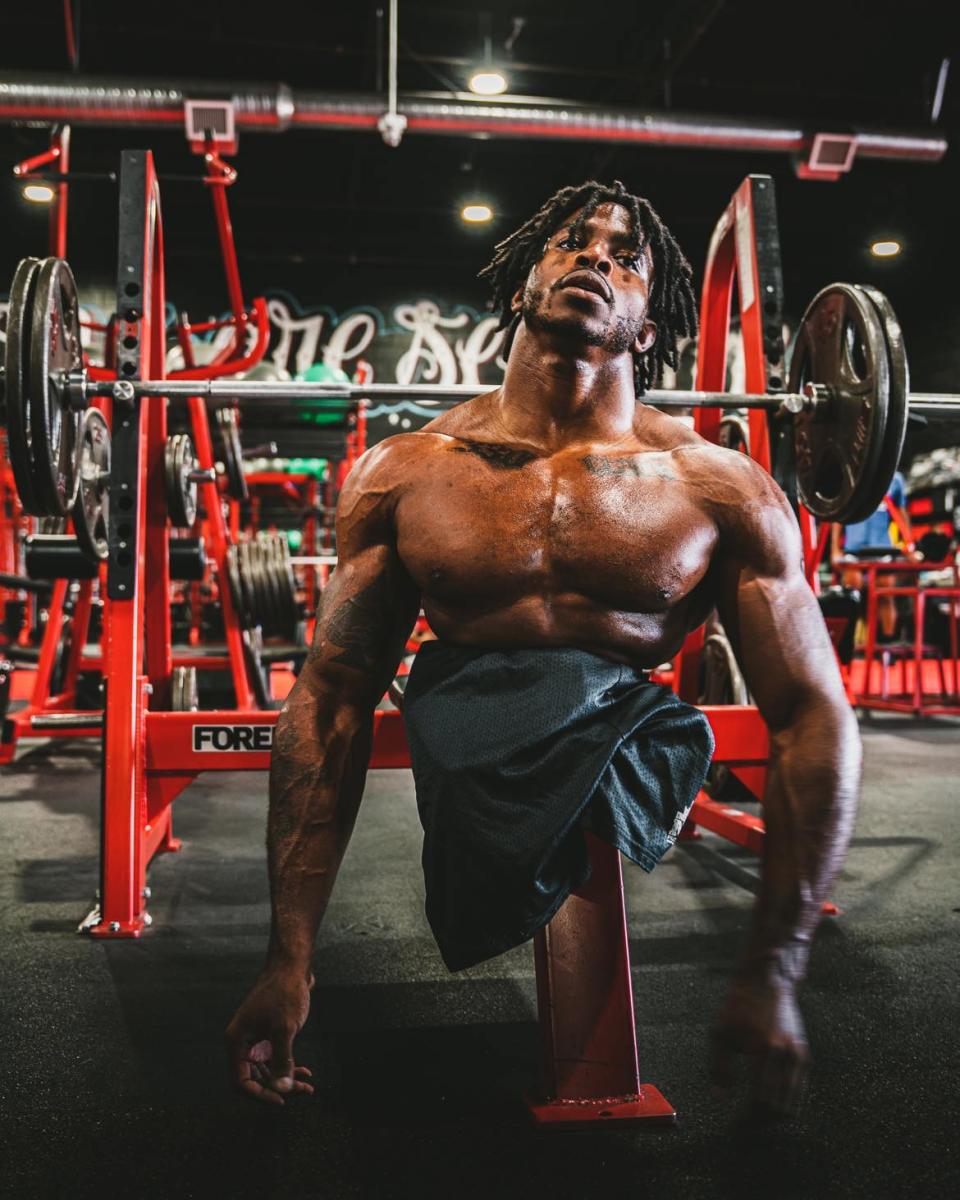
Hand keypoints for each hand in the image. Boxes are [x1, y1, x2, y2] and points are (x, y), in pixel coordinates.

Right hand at [226, 966, 315, 1105]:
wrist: (291, 967)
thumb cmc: (285, 993)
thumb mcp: (285, 1028)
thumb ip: (283, 1060)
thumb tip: (283, 1089)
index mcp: (236, 1042)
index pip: (240, 1082)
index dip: (260, 1095)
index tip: (282, 1101)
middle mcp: (241, 1043)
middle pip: (254, 1079)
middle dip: (278, 1088)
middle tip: (304, 1092)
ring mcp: (254, 1040)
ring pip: (266, 1072)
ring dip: (285, 1080)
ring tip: (308, 1086)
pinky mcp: (266, 1036)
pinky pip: (274, 1060)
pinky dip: (288, 1068)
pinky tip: (305, 1073)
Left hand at [710, 975, 808, 1115]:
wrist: (766, 981)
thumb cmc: (738, 1006)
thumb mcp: (720, 1034)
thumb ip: (719, 1068)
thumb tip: (720, 1099)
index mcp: (762, 1049)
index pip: (759, 1100)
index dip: (747, 1118)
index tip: (735, 1125)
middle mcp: (784, 1054)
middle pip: (777, 1107)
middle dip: (760, 1121)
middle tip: (744, 1123)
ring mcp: (798, 1054)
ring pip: (792, 1103)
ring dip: (773, 1115)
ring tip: (754, 1115)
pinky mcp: (804, 1053)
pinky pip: (798, 1089)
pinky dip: (785, 1101)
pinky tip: (768, 1100)